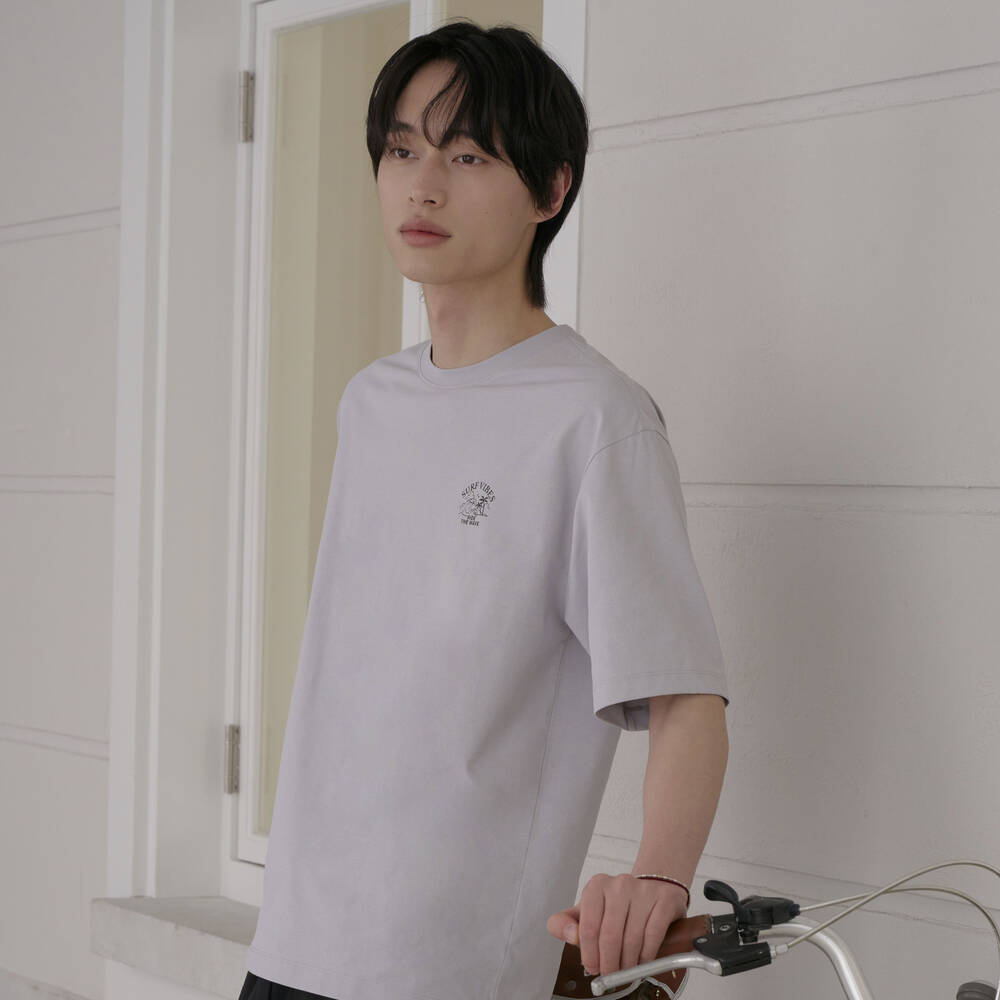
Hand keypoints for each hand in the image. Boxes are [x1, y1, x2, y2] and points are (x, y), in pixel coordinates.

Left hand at [546, 873, 687, 977]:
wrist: (650, 891)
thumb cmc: (614, 906)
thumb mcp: (586, 911)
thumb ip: (565, 923)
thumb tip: (571, 936)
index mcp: (596, 886)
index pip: (589, 927)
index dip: (589, 954)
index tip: (592, 968)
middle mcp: (619, 885)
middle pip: (610, 935)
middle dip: (609, 963)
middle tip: (609, 975)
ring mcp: (643, 890)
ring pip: (632, 938)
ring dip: (628, 963)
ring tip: (625, 970)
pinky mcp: (664, 899)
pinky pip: (653, 935)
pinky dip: (646, 955)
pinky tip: (642, 960)